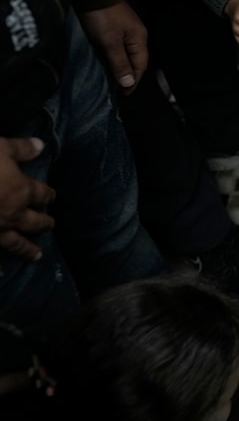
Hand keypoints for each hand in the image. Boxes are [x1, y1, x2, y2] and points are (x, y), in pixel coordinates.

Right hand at [0, 137, 55, 261]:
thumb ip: (20, 149)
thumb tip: (41, 146)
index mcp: (21, 191)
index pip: (41, 194)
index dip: (47, 194)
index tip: (51, 196)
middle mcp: (12, 214)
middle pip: (33, 221)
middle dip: (43, 223)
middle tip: (50, 225)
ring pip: (15, 243)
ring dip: (27, 249)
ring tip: (37, 255)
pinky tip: (3, 275)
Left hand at [79, 0, 148, 92]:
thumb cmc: (102, 16)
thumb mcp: (110, 42)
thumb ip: (119, 63)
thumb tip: (128, 83)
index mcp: (139, 40)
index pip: (140, 66)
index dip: (132, 81)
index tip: (123, 94)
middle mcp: (136, 36)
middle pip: (136, 61)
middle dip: (128, 76)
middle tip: (117, 89)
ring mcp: (126, 30)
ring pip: (127, 54)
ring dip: (121, 67)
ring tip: (112, 79)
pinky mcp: (116, 26)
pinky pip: (119, 47)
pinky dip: (115, 57)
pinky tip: (108, 62)